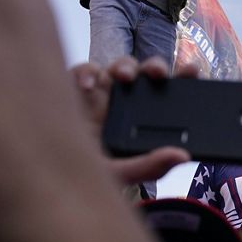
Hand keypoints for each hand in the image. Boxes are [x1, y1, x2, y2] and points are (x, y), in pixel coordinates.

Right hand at [72, 55, 193, 185]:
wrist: (49, 173)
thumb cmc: (85, 174)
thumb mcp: (119, 175)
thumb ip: (149, 167)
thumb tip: (182, 156)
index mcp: (139, 119)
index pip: (165, 94)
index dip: (180, 78)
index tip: (192, 71)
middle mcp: (121, 102)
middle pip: (144, 74)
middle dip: (154, 66)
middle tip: (158, 73)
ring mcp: (98, 92)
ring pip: (118, 67)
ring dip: (125, 66)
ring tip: (125, 76)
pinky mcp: (73, 88)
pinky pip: (82, 71)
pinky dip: (86, 72)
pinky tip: (88, 85)